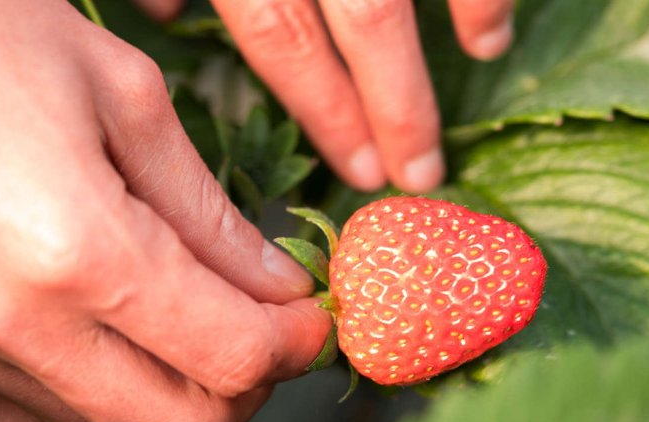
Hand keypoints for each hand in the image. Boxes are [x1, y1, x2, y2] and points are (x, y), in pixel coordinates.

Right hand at [0, 0, 330, 421]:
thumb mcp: (121, 99)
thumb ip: (208, 212)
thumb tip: (281, 287)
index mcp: (80, 252)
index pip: (235, 355)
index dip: (297, 343)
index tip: (315, 315)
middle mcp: (18, 329)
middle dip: (250, 385)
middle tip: (267, 326)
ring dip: (181, 389)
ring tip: (192, 315)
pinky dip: (105, 393)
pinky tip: (111, 328)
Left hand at [167, 0, 514, 193]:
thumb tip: (160, 15)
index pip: (284, 38)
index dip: (326, 110)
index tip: (364, 172)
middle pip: (359, 28)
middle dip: (392, 109)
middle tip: (416, 176)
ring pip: (395, 2)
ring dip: (442, 50)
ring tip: (467, 100)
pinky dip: (482, 0)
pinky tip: (488, 39)